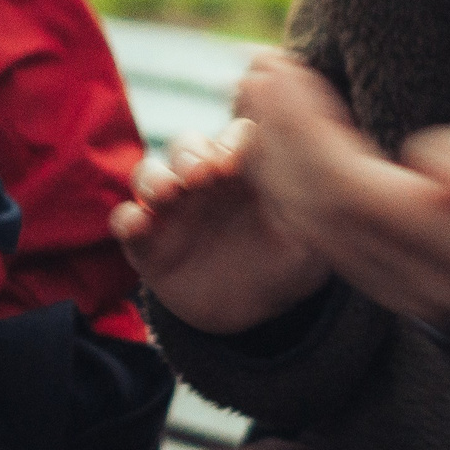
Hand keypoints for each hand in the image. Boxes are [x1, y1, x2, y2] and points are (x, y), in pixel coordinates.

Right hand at [111, 120, 330, 334]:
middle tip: (202, 174)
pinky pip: (125, 220)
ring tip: (166, 194)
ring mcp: (173, 209)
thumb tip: (324, 184)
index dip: (230, 142)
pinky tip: (138, 226)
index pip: (232, 137)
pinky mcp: (147, 244)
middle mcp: (203, 180)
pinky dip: (126, 219)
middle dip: (190, 153)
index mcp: (244, 169)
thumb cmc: (287, 262)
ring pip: (149, 174)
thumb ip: (313, 212)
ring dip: (154, 178)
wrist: (256, 312)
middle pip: (186, 146)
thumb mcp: (311, 240)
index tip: (235, 161)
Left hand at [237, 52, 449, 325]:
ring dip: (272, 158)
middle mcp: (420, 280)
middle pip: (319, 209)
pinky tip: (271, 141)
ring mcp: (402, 288)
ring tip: (252, 91)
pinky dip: (286, 185)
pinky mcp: (393, 281)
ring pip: (312, 229)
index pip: (353, 190)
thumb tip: (440, 167)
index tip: (283, 68)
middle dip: (276, 134)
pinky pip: (321, 239)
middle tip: (254, 65)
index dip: (305, 130)